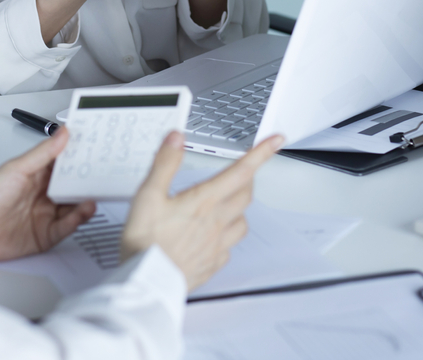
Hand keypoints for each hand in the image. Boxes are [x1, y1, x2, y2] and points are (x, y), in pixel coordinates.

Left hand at [0, 129, 94, 272]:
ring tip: (94, 193)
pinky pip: (68, 226)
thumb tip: (63, 134)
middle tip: (104, 172)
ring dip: (86, 199)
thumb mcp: (17, 169)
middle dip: (88, 179)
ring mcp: (45, 214)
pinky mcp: (46, 235)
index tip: (97, 147)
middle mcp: (43, 194)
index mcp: (36, 174)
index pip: (64, 162)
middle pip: (73, 185)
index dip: (80, 155)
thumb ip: (43, 154)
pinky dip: (78, 218)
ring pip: (74, 206)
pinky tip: (83, 210)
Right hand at [120, 131, 283, 290]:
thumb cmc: (146, 242)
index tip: (275, 141)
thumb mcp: (148, 195)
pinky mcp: (211, 264)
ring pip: (241, 223)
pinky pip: (229, 249)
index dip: (261, 153)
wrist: (147, 283)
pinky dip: (227, 239)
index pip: (240, 171)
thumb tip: (176, 138)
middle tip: (244, 171)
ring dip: (239, 209)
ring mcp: (217, 245)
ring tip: (229, 205)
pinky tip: (215, 239)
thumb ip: (165, 164)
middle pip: (245, 195)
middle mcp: (216, 222)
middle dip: (248, 179)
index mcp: (204, 201)